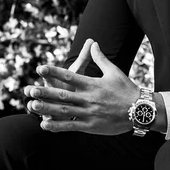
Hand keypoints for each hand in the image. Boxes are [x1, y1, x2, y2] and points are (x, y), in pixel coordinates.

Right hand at [24, 38, 93, 117]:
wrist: (74, 101)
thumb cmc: (75, 84)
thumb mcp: (79, 71)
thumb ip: (84, 57)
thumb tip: (92, 40)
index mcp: (57, 80)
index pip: (51, 74)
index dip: (47, 72)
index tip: (41, 69)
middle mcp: (51, 92)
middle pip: (42, 91)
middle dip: (36, 90)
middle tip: (30, 89)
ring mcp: (51, 105)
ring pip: (42, 106)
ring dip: (37, 106)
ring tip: (33, 106)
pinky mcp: (54, 118)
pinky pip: (51, 120)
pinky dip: (48, 122)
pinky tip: (45, 124)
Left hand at [24, 41, 138, 134]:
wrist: (140, 110)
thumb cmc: (127, 89)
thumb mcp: (114, 71)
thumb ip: (100, 58)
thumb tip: (93, 43)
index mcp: (92, 84)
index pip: (69, 76)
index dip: (54, 72)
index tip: (40, 68)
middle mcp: (89, 98)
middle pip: (63, 94)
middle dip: (45, 91)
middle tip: (29, 89)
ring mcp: (89, 113)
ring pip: (64, 111)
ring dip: (47, 108)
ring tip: (32, 105)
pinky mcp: (91, 126)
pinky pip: (71, 126)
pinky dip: (57, 126)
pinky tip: (44, 124)